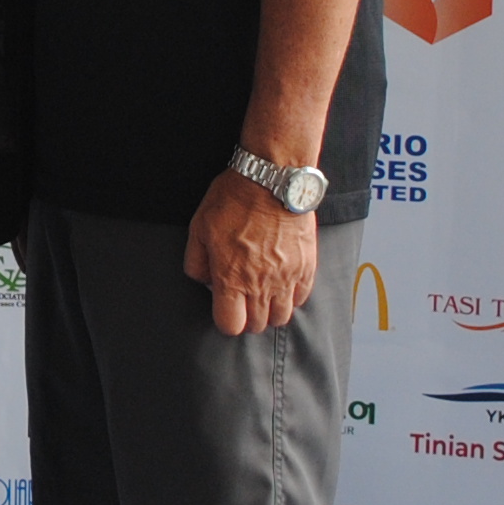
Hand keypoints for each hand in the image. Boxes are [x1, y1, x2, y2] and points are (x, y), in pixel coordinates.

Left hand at [184, 171, 317, 337]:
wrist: (272, 179)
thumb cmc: (233, 200)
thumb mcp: (198, 228)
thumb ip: (196, 262)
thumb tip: (204, 281)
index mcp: (231, 278)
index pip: (230, 325)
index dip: (226, 320)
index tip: (225, 307)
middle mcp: (261, 284)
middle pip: (257, 325)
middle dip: (247, 317)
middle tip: (243, 299)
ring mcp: (287, 277)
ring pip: (282, 317)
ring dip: (271, 311)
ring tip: (264, 294)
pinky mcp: (307, 266)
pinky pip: (302, 297)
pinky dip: (292, 296)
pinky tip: (282, 282)